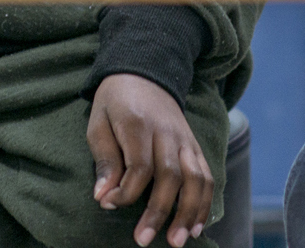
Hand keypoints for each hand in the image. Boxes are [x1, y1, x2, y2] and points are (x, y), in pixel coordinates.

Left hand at [87, 75, 213, 246]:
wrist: (144, 73)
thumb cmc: (114, 102)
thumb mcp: (98, 123)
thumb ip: (104, 159)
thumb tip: (103, 197)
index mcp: (138, 123)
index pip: (139, 166)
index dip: (126, 192)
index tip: (108, 204)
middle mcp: (167, 132)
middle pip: (170, 176)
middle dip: (159, 211)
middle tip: (143, 239)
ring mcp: (185, 139)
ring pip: (195, 178)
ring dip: (188, 212)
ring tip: (177, 240)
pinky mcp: (195, 145)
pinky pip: (206, 176)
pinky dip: (204, 202)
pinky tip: (195, 226)